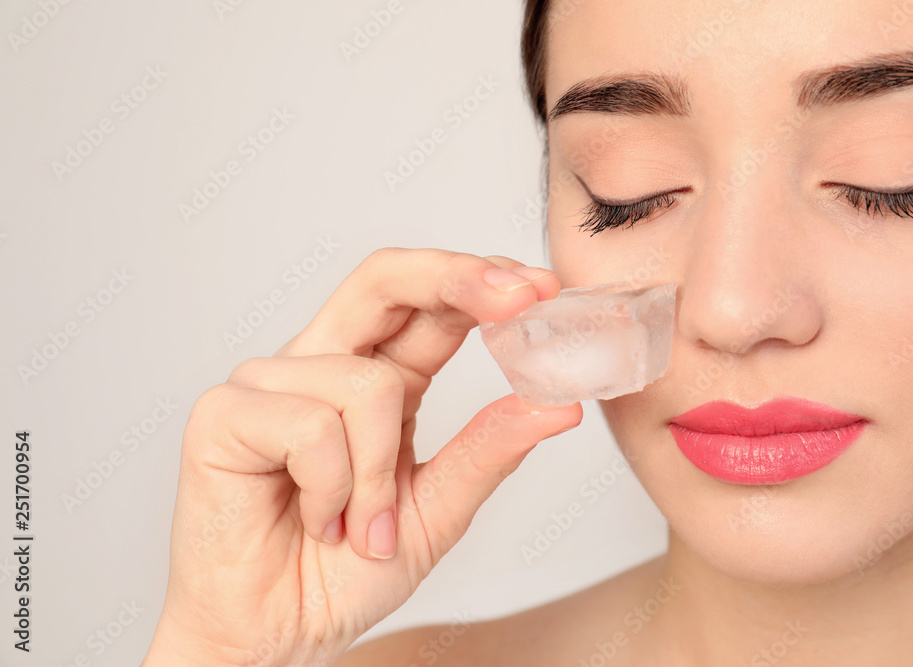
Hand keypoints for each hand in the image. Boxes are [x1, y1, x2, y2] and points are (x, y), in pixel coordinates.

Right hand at [143, 248, 582, 665]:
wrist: (278, 638)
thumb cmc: (343, 573)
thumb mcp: (436, 510)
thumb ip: (488, 451)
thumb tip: (559, 405)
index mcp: (378, 379)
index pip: (428, 302)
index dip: (483, 281)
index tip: (542, 289)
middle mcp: (325, 365)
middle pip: (385, 278)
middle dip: (457, 277)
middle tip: (518, 297)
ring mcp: (270, 384)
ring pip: (365, 382)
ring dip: (380, 474)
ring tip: (361, 526)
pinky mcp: (225, 414)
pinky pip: (310, 426)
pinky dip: (330, 489)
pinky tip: (315, 520)